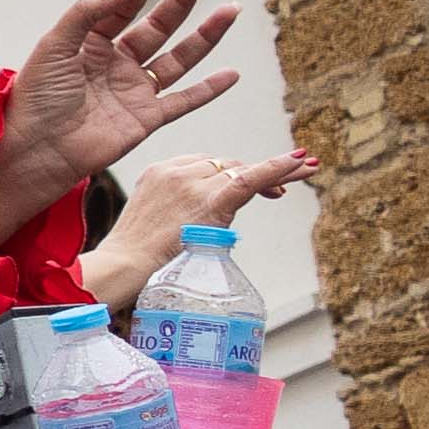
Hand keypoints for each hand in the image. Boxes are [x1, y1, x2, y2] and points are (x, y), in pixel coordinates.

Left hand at [0, 0, 243, 242]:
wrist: (36, 150)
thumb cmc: (36, 99)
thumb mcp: (54, 45)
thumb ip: (88, 12)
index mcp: (89, 46)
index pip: (119, 13)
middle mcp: (115, 66)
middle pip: (158, 28)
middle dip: (182, 0)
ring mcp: (134, 91)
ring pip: (179, 59)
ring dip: (206, 35)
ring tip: (232, 10)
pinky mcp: (146, 119)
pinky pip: (184, 101)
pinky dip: (209, 90)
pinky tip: (233, 73)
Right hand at [84, 143, 317, 312]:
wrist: (122, 266)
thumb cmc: (129, 258)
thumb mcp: (150, 223)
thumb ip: (175, 212)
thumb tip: (200, 226)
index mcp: (158, 172)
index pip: (204, 163)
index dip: (231, 171)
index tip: (254, 182)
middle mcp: (176, 171)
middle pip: (226, 164)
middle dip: (255, 173)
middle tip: (282, 189)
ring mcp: (191, 183)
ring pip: (241, 171)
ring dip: (275, 172)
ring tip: (305, 169)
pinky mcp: (209, 201)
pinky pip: (250, 179)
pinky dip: (277, 168)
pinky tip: (299, 162)